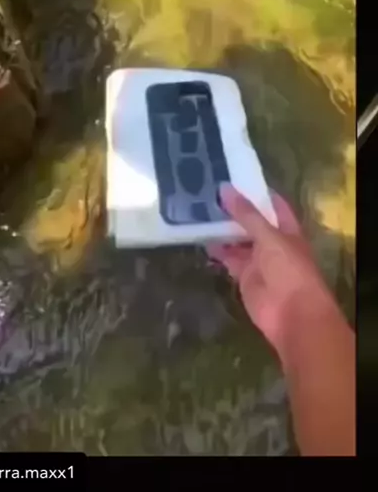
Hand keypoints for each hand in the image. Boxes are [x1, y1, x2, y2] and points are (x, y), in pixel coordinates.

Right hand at [206, 184, 338, 359]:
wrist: (292, 315)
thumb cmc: (289, 269)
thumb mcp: (269, 236)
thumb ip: (246, 215)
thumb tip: (224, 189)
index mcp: (287, 228)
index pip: (272, 204)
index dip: (255, 191)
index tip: (233, 177)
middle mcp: (273, 242)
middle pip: (252, 222)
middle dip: (234, 211)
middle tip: (208, 193)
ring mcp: (259, 261)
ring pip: (239, 241)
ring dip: (223, 230)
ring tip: (199, 213)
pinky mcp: (245, 277)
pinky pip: (230, 260)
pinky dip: (218, 252)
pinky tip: (201, 240)